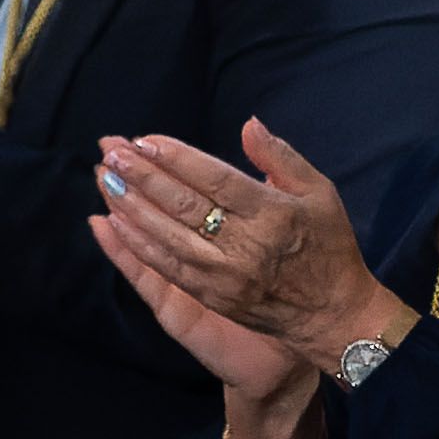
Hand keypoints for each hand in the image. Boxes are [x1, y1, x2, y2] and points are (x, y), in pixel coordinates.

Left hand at [93, 119, 410, 378]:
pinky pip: (165, 266)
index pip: (215, 179)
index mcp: (273, 214)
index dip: (177, 158)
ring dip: (131, 205)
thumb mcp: (319, 195)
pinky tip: (114, 220)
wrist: (332, 314)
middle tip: (112, 152)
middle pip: (183, 204)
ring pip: (166, 235)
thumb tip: (247, 124)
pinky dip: (136, 242)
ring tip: (105, 177)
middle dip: (142, 175)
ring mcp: (225, 274)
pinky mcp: (211, 296)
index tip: (145, 139)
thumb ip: (281, 158)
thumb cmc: (327, 246)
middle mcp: (246, 244)